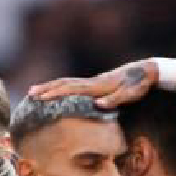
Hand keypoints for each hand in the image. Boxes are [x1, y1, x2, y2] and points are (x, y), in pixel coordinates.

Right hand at [28, 59, 157, 108]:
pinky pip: (73, 84)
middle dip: (46, 88)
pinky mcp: (95, 83)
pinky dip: (60, 87)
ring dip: (50, 86)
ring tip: (35, 91)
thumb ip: (115, 100)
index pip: (72, 89)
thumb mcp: (130, 94)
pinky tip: (57, 91)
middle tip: (30, 94)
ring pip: (67, 82)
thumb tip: (98, 105)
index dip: (55, 93)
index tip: (41, 98)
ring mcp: (93, 81)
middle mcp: (92, 82)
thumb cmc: (139, 84)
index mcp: (97, 86)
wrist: (146, 70)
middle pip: (64, 83)